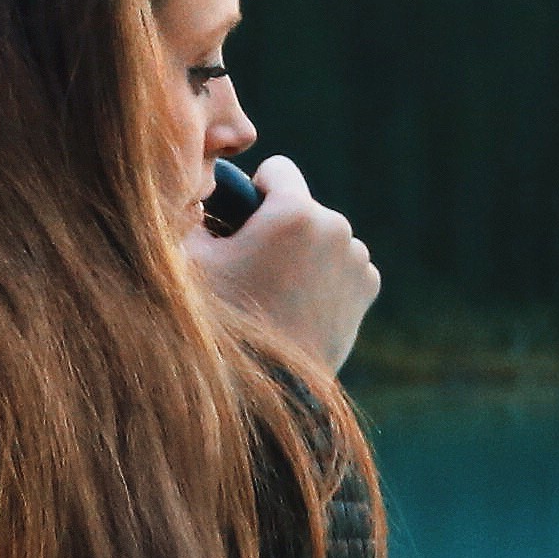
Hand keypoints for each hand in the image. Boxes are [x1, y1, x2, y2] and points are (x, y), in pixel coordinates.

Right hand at [188, 154, 379, 371]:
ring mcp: (356, 258)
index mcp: (293, 212)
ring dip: (305, 251)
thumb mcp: (191, 263)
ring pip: (324, 236)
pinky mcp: (367, 288)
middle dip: (280, 227)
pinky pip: (343, 264)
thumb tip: (202, 197)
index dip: (254, 191)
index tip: (243, 220)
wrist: (267, 388)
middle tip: (255, 268)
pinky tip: (301, 304)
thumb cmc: (223, 324)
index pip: (278, 169)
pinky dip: (326, 276)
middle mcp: (334, 227)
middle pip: (302, 206)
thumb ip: (194, 217)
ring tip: (277, 290)